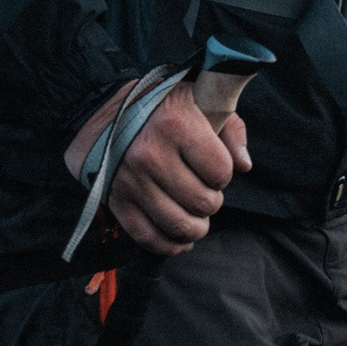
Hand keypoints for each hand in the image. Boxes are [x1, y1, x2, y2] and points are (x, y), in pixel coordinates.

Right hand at [63, 78, 252, 255]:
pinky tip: (180, 238)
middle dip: (211, 202)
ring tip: (196, 216)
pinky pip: (148, 237)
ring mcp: (131, 180)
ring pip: (179, 225)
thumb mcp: (199, 100)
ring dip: (195, 227)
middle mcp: (151, 154)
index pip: (220, 171)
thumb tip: (244, 166)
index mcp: (176, 123)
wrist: (102, 112)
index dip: (223, 174)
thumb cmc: (160, 107)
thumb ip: (230, 129)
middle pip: (202, 203)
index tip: (213, 168)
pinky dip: (169, 245)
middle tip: (205, 191)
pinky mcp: (116, 200)